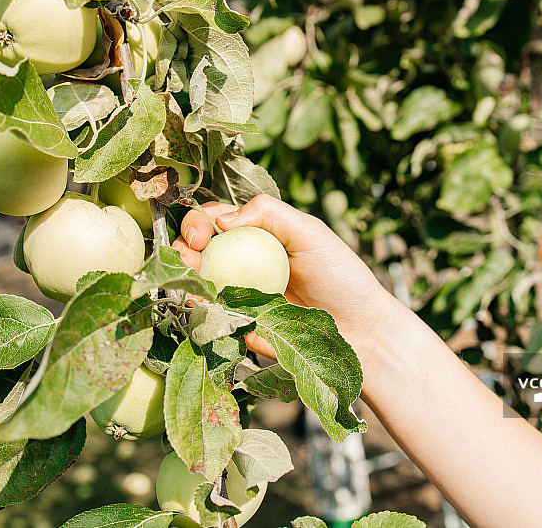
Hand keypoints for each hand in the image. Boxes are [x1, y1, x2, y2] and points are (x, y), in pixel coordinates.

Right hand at [171, 194, 393, 360]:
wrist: (359, 328)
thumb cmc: (340, 276)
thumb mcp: (309, 232)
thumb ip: (269, 213)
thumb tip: (222, 218)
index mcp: (258, 236)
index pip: (216, 220)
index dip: (200, 221)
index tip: (202, 234)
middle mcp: (242, 263)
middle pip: (196, 249)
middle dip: (182, 248)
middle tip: (191, 255)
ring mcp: (237, 295)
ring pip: (195, 282)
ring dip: (183, 277)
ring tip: (189, 279)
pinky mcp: (237, 326)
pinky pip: (209, 316)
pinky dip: (197, 308)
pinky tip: (200, 302)